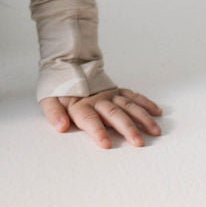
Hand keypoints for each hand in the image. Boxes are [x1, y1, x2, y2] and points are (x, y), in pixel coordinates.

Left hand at [40, 87, 161, 148]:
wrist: (68, 62)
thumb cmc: (59, 86)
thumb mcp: (48, 98)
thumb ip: (53, 112)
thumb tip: (60, 126)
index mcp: (80, 104)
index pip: (89, 119)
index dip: (97, 131)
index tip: (106, 144)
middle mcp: (98, 99)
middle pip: (114, 114)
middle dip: (127, 128)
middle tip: (138, 142)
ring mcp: (110, 94)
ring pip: (128, 105)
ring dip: (142, 118)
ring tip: (154, 131)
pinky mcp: (117, 90)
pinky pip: (133, 96)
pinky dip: (145, 103)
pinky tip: (157, 112)